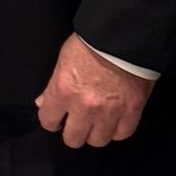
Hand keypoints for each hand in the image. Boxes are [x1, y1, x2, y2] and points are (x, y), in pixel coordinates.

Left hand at [35, 33, 152, 149]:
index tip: (58, 118)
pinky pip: (122, 134)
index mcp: (63, 91)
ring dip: (96, 132)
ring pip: (98, 141)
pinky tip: (115, 120)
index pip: (48, 121)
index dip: (52, 120)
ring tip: (98, 122)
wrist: (126, 35)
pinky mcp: (132, 111)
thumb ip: (53, 85)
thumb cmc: (91, 43)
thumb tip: (43, 103)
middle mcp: (84, 107)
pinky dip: (117, 129)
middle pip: (73, 139)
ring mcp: (110, 112)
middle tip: (78, 122)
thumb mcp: (64, 60)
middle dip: (73, 131)